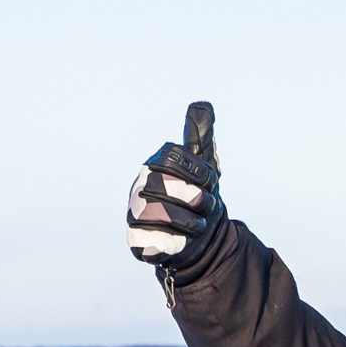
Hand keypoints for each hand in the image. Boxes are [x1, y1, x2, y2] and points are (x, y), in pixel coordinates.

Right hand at [127, 100, 223, 276]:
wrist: (198, 241)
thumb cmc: (199, 200)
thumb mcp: (205, 167)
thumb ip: (201, 138)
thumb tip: (202, 105)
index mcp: (155, 166)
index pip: (169, 159)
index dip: (195, 171)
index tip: (210, 182)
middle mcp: (139, 187)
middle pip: (162, 185)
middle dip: (194, 197)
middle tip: (209, 206)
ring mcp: (134, 214)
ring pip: (157, 213)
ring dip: (189, 220)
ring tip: (199, 225)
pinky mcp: (136, 241)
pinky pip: (151, 240)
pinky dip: (174, 241)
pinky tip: (184, 241)